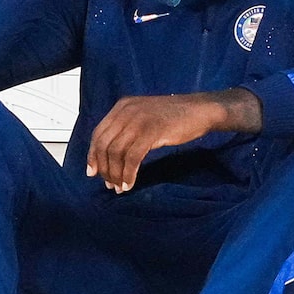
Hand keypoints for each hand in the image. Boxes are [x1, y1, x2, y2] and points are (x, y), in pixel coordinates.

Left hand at [86, 90, 253, 191]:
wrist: (200, 110)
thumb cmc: (174, 117)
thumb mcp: (144, 117)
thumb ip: (127, 129)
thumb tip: (111, 156)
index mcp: (122, 106)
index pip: (98, 133)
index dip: (93, 155)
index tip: (92, 173)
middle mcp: (126, 110)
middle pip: (104, 144)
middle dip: (104, 168)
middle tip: (109, 184)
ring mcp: (139, 119)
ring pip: (117, 152)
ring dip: (116, 174)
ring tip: (120, 187)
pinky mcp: (151, 130)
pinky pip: (132, 157)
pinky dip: (129, 173)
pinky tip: (130, 183)